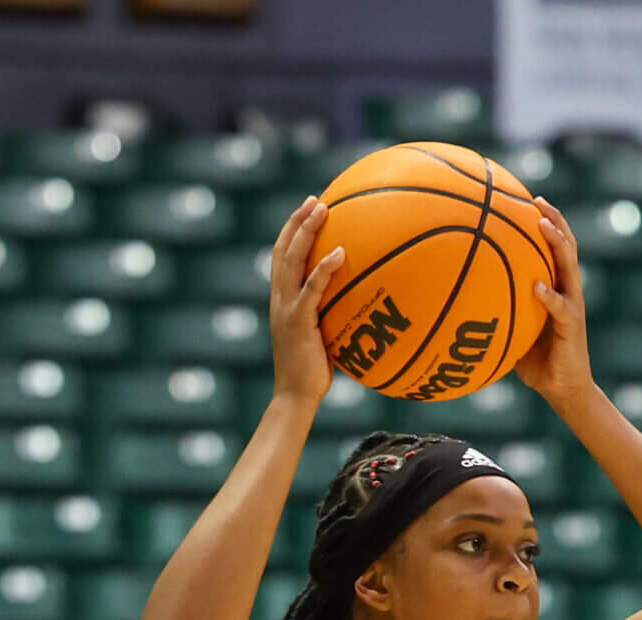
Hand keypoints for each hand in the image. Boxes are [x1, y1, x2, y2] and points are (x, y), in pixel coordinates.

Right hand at [270, 197, 347, 406]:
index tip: (308, 210)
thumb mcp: (322, 338)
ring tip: (323, 209)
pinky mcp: (297, 321)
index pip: (282, 257)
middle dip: (297, 220)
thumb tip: (362, 306)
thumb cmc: (313, 373)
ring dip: (306, 231)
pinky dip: (324, 268)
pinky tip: (340, 252)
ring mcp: (286, 308)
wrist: (295, 397)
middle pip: (283, 248)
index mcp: (282, 300)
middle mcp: (279, 299)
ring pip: (291, 259)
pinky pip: (311, 288)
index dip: (292, 231)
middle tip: (315, 199)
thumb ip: (332, 317)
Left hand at [512, 198, 593, 405]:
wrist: (564, 390)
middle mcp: (568, 291)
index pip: (555, 248)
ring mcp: (573, 307)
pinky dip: (550, 295)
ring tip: (544, 225)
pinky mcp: (573, 328)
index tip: (528, 199)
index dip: (546, 222)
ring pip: (570, 267)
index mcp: (557, 288)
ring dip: (558, 244)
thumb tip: (457, 295)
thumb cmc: (537, 362)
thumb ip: (497, 309)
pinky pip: (561, 308)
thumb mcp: (513, 328)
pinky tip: (537, 285)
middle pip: (567, 247)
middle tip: (538, 201)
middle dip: (555, 220)